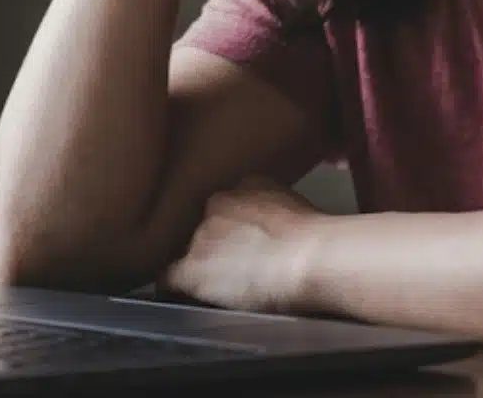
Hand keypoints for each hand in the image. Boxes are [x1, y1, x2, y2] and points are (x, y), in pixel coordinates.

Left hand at [158, 176, 327, 314]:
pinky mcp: (193, 269)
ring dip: (200, 266)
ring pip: (187, 251)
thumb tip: (266, 221)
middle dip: (214, 246)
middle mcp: (215, 205)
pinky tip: (178, 294)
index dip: (230, 229)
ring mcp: (200, 237)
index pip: (224, 208)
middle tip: (233, 266)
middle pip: (203, 228)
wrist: (309, 257)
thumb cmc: (314, 238)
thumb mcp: (293, 205)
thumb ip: (269, 207)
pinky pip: (168, 277)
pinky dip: (172, 286)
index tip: (240, 243)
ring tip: (218, 285)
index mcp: (242, 187)